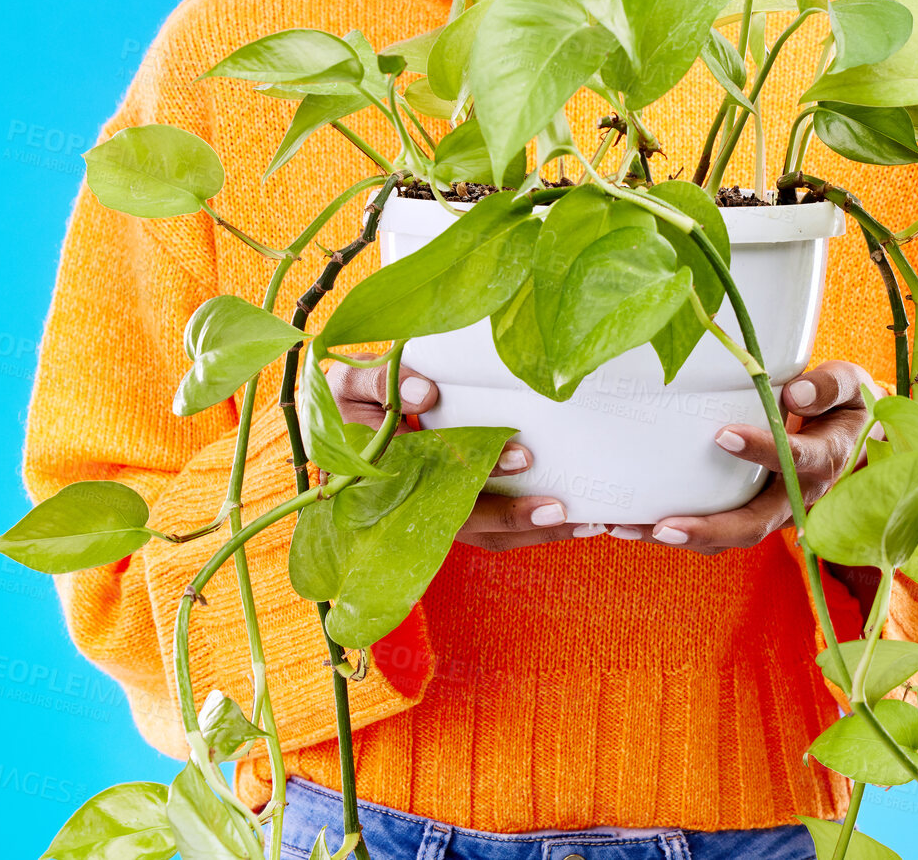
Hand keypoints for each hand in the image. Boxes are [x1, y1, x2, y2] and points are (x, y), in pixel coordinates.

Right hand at [325, 355, 601, 551]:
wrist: (330, 422)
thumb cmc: (348, 402)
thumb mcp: (348, 385)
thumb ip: (379, 383)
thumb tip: (423, 393)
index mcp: (386, 477)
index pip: (439, 483)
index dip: (483, 475)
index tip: (524, 458)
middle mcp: (410, 505)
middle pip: (468, 523)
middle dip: (516, 517)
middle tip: (563, 508)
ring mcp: (431, 514)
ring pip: (485, 534)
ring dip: (532, 532)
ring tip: (587, 524)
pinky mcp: (450, 511)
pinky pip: (490, 529)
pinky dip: (527, 527)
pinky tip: (570, 519)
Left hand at [614, 360, 884, 555]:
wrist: (859, 444)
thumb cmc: (847, 409)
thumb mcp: (852, 388)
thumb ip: (829, 387)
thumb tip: (795, 393)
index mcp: (823, 461)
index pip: (794, 460)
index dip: (761, 450)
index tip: (723, 435)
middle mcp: (797, 497)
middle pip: (753, 525)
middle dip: (707, 529)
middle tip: (663, 525)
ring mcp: (772, 512)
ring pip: (727, 537)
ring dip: (679, 537)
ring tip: (628, 527)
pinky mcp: (750, 512)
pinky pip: (714, 530)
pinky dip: (676, 530)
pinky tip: (631, 521)